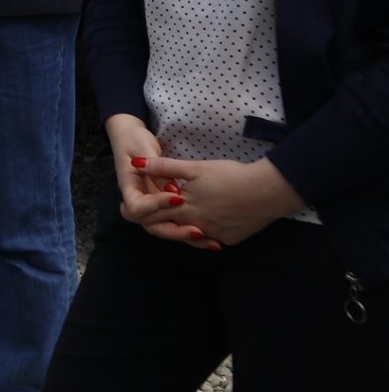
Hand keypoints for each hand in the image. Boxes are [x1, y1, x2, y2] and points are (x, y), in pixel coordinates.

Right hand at [103, 114, 206, 247]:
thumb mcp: (144, 149)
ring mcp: (151, 206)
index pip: (137, 207)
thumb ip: (157, 169)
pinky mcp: (164, 207)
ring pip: (164, 229)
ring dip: (185, 236)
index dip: (156, 205)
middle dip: (174, 230)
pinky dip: (191, 233)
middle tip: (196, 231)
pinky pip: (175, 223)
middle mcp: (139, 202)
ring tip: (210, 241)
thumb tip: (171, 189)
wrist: (131, 139)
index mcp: (129, 188)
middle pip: (151, 225)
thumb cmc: (135, 141)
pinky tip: (212, 240)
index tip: (178, 197)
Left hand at [135, 154, 303, 247]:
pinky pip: (211, 237)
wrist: (268, 191)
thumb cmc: (230, 176)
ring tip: (180, 214)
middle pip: (172, 226)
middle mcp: (197, 227)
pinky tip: (205, 221)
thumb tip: (135, 162)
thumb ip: (163, 167)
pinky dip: (205, 230)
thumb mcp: (194, 168)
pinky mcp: (230, 239)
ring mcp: (215, 235)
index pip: (155, 213)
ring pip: (192, 234)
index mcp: (184, 209)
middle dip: (162, 218)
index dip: (144, 208)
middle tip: (155, 209)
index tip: (134, 204)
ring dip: (184, 225)